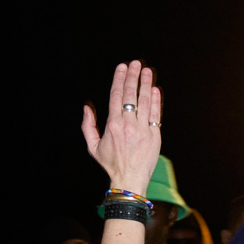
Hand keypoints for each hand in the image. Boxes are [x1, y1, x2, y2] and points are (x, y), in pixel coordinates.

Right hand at [82, 61, 162, 194]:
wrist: (129, 180)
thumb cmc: (111, 164)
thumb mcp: (93, 146)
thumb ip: (88, 126)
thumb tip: (87, 107)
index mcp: (113, 125)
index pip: (116, 96)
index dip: (120, 79)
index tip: (122, 66)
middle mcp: (128, 124)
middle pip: (131, 95)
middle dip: (134, 77)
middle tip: (137, 63)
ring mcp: (143, 129)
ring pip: (145, 102)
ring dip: (146, 84)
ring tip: (147, 71)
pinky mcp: (154, 136)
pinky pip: (155, 115)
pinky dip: (156, 101)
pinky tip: (155, 90)